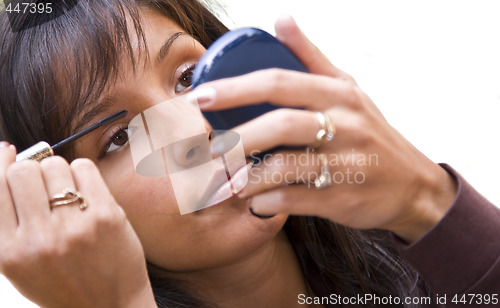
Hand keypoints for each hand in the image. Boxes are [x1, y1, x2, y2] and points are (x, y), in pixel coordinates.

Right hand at [0, 143, 155, 307]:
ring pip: (55, 165)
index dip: (2, 164)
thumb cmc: (64, 284)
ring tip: (68, 194)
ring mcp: (74, 226)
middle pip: (24, 170)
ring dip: (59, 172)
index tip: (8, 152)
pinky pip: (85, 168)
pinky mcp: (107, 215)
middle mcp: (39, 238)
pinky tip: (86, 193)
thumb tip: (7, 158)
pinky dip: (83, 173)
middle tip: (44, 183)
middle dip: (32, 169)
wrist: (110, 306)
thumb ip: (10, 221)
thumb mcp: (21, 264)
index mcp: (9, 252)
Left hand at [194, 16, 456, 242]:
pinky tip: (253, 199)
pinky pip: (296, 198)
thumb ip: (311, 57)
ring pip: (287, 165)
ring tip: (223, 179)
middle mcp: (345, 124)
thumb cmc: (371, 133)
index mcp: (338, 94)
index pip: (279, 82)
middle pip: (281, 124)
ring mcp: (347, 163)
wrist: (413, 185)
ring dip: (247, 174)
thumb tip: (281, 20)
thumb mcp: (348, 89)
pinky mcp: (344, 197)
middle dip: (237, 137)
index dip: (235, 88)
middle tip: (207, 149)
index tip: (199, 97)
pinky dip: (267, 200)